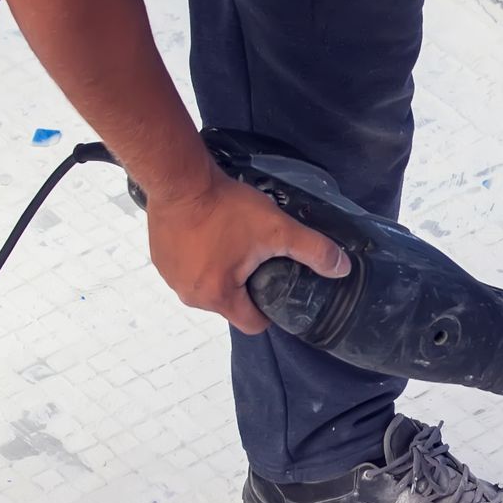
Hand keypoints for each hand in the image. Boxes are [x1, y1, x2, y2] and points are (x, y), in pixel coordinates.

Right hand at [145, 167, 350, 334]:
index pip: (253, 324)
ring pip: (208, 288)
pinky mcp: (160, 260)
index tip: (275, 285)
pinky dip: (200, 260)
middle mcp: (191, 296)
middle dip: (246, 287)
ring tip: (231, 243)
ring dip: (221, 273)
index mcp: (218, 296)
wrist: (179, 178)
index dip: (269, 310)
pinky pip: (188, 271)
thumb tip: (342, 267)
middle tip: (255, 256)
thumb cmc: (225, 207)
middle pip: (230, 306)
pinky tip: (209, 237)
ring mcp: (171, 278)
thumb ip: (313, 250)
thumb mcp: (277, 228)